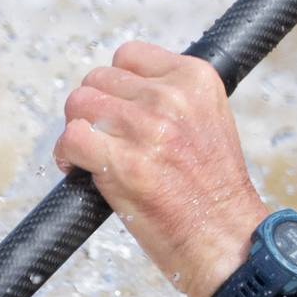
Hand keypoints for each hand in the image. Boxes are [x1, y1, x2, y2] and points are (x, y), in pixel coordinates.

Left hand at [54, 42, 271, 296]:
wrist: (229, 240)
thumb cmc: (214, 191)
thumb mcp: (209, 122)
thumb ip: (171, 99)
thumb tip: (118, 92)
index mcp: (197, 80)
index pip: (128, 55)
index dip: (118, 85)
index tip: (122, 112)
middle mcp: (172, 97)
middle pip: (97, 79)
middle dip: (94, 109)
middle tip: (106, 140)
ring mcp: (147, 128)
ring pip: (78, 104)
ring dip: (78, 129)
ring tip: (93, 155)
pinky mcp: (124, 163)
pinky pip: (71, 137)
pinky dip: (67, 155)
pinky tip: (81, 169)